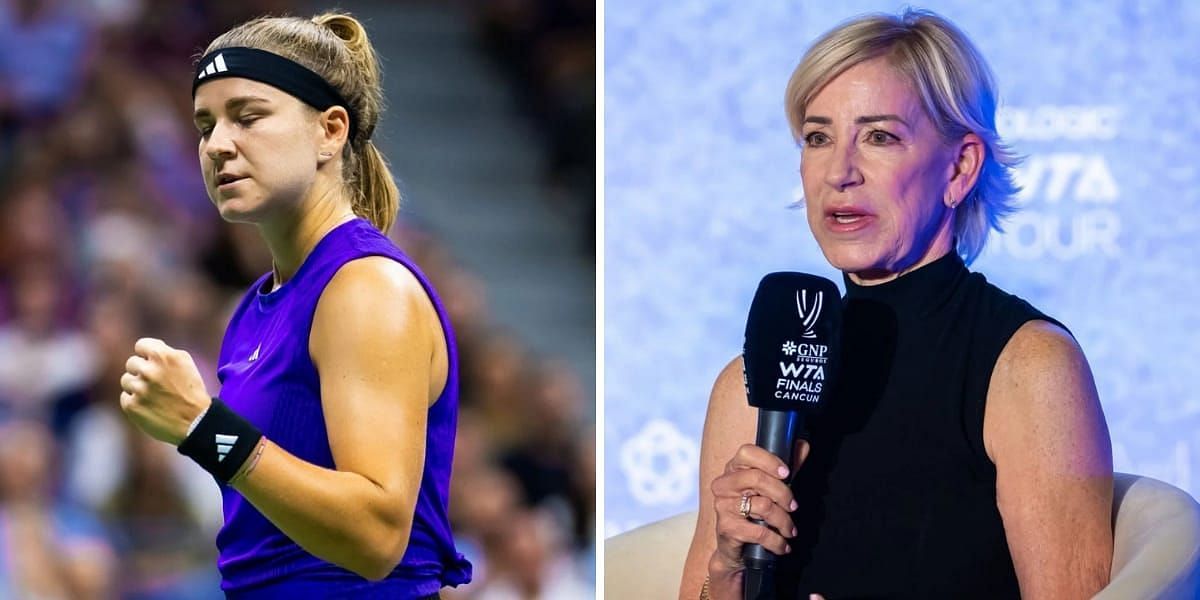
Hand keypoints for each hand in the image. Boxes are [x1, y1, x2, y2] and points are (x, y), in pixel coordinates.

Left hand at [119, 338, 211, 445]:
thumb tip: (145, 350)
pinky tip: (150, 406)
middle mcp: (149, 371)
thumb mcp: (185, 363)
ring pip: (126, 381)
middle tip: (156, 382)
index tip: (153, 363)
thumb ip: (164, 352)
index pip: (141, 345)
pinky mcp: (132, 406)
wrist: (195, 422)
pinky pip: (125, 397)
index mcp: (163, 356)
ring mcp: (139, 389)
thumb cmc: (191, 391)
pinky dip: (135, 402)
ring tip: (154, 396)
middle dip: (141, 371)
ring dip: (137, 386)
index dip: (147, 354)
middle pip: (131, 363)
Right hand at [707, 441, 810, 597]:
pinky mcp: (726, 528)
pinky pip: (760, 532)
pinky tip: (782, 545)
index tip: (786, 472)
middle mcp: (724, 484)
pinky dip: (776, 541)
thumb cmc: (754, 515)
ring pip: (763, 506)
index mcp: (733, 469)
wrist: (735, 549)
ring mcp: (722, 506)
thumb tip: (802, 446)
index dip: (768, 460)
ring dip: (784, 521)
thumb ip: (786, 469)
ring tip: (790, 530)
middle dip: (783, 494)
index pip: (746, 453)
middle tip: (793, 506)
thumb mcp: (771, 490)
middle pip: (757, 478)